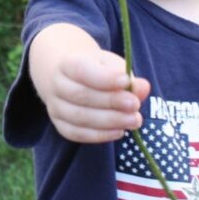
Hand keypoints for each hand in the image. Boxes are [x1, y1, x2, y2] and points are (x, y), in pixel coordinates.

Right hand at [29, 24, 150, 142]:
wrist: (71, 79)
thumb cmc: (97, 69)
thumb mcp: (112, 65)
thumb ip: (127, 76)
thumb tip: (144, 88)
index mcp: (66, 64)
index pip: (81, 70)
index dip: (104, 78)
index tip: (126, 81)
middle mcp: (56, 85)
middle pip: (81, 96)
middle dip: (111, 102)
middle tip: (135, 105)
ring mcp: (55, 108)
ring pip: (80, 118)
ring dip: (110, 121)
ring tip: (134, 120)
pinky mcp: (61, 126)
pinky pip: (78, 134)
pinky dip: (101, 135)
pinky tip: (120, 131)